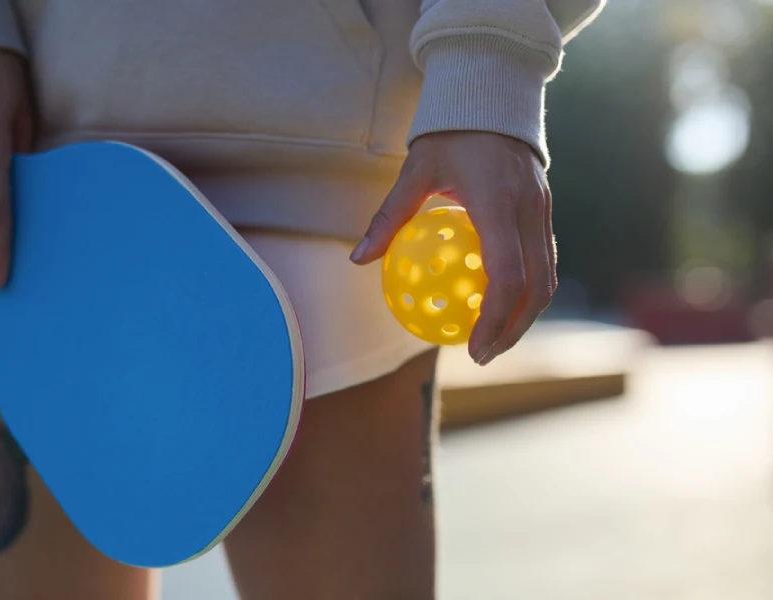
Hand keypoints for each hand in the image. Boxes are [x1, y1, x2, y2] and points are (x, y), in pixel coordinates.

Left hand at [351, 131, 555, 365]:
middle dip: (513, 330)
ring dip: (525, 315)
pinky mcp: (546, 210)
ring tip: (494, 338)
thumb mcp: (414, 170)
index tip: (471, 347)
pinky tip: (499, 303)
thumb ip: (389, 216)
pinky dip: (527, 290)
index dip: (493, 318)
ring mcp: (544, 210)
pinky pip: (544, 260)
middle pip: (537, 288)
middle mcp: (529, 209)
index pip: (506, 274)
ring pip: (548, 278)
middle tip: (482, 355)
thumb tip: (357, 260)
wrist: (494, 94)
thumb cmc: (450, 133)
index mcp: (498, 201)